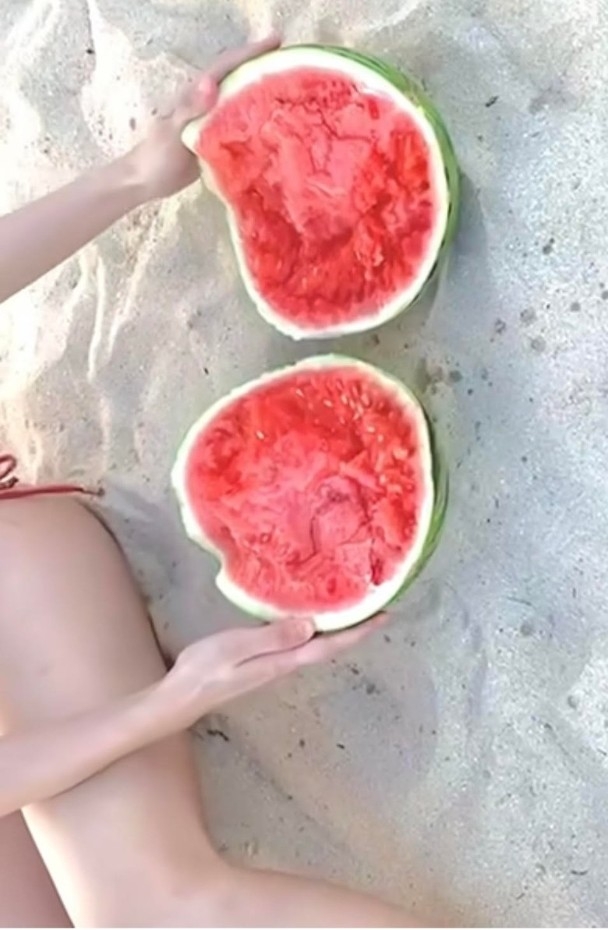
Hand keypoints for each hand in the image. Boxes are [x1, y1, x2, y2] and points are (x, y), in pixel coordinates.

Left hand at [124, 35, 280, 201]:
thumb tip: (211, 82)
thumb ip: (190, 107)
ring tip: (288, 87)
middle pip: (236, 78)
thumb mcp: (173, 131)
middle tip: (290, 63)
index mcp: (195, 94)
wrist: (146, 181)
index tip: (276, 41)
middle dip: (260, 67)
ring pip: (238, 98)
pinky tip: (271, 121)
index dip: (250, 52)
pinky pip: (238, 122)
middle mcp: (205, 101)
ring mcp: (210, 119)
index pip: (226, 66)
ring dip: (260, 90)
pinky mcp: (214, 138)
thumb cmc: (156, 156)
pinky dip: (254, 117)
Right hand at [159, 615, 385, 726]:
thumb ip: (272, 637)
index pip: (329, 646)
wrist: (180, 697)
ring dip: (337, 630)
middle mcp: (285, 665)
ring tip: (353, 608)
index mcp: (283, 662)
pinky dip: (314, 630)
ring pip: (315, 645)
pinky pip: (298, 644)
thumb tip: (311, 626)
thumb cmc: (204, 671)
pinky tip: (311, 618)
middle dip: (354, 629)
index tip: (384, 616)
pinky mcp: (263, 661)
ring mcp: (274, 665)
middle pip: (329, 647)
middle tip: (377, 606)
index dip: (358, 632)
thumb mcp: (235, 648)